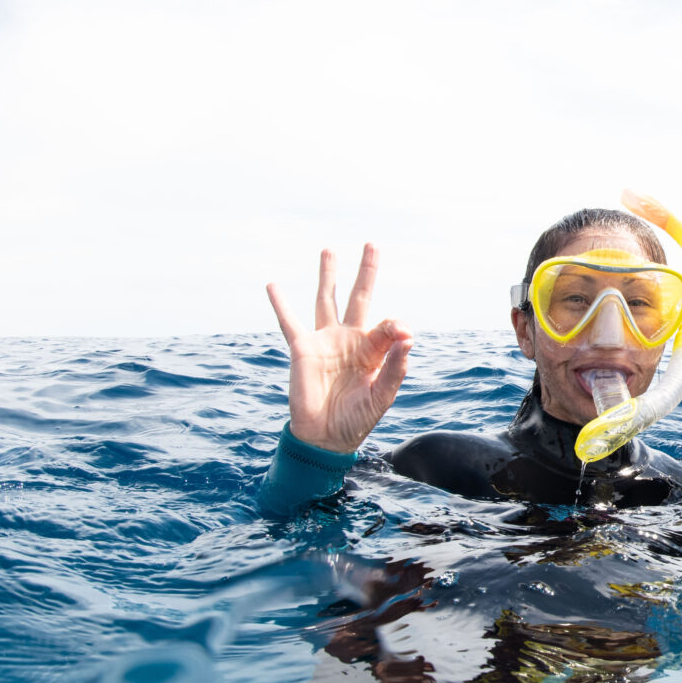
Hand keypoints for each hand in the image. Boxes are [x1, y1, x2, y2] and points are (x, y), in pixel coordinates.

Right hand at [266, 245, 412, 453]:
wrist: (325, 437)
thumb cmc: (357, 419)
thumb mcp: (382, 396)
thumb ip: (395, 367)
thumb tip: (409, 336)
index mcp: (373, 350)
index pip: (388, 325)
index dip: (396, 326)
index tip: (402, 334)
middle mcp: (350, 339)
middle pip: (359, 297)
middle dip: (366, 271)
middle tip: (372, 244)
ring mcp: (325, 341)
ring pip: (326, 300)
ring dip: (327, 276)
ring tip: (328, 251)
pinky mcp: (302, 349)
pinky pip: (289, 322)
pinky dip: (280, 303)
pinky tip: (272, 284)